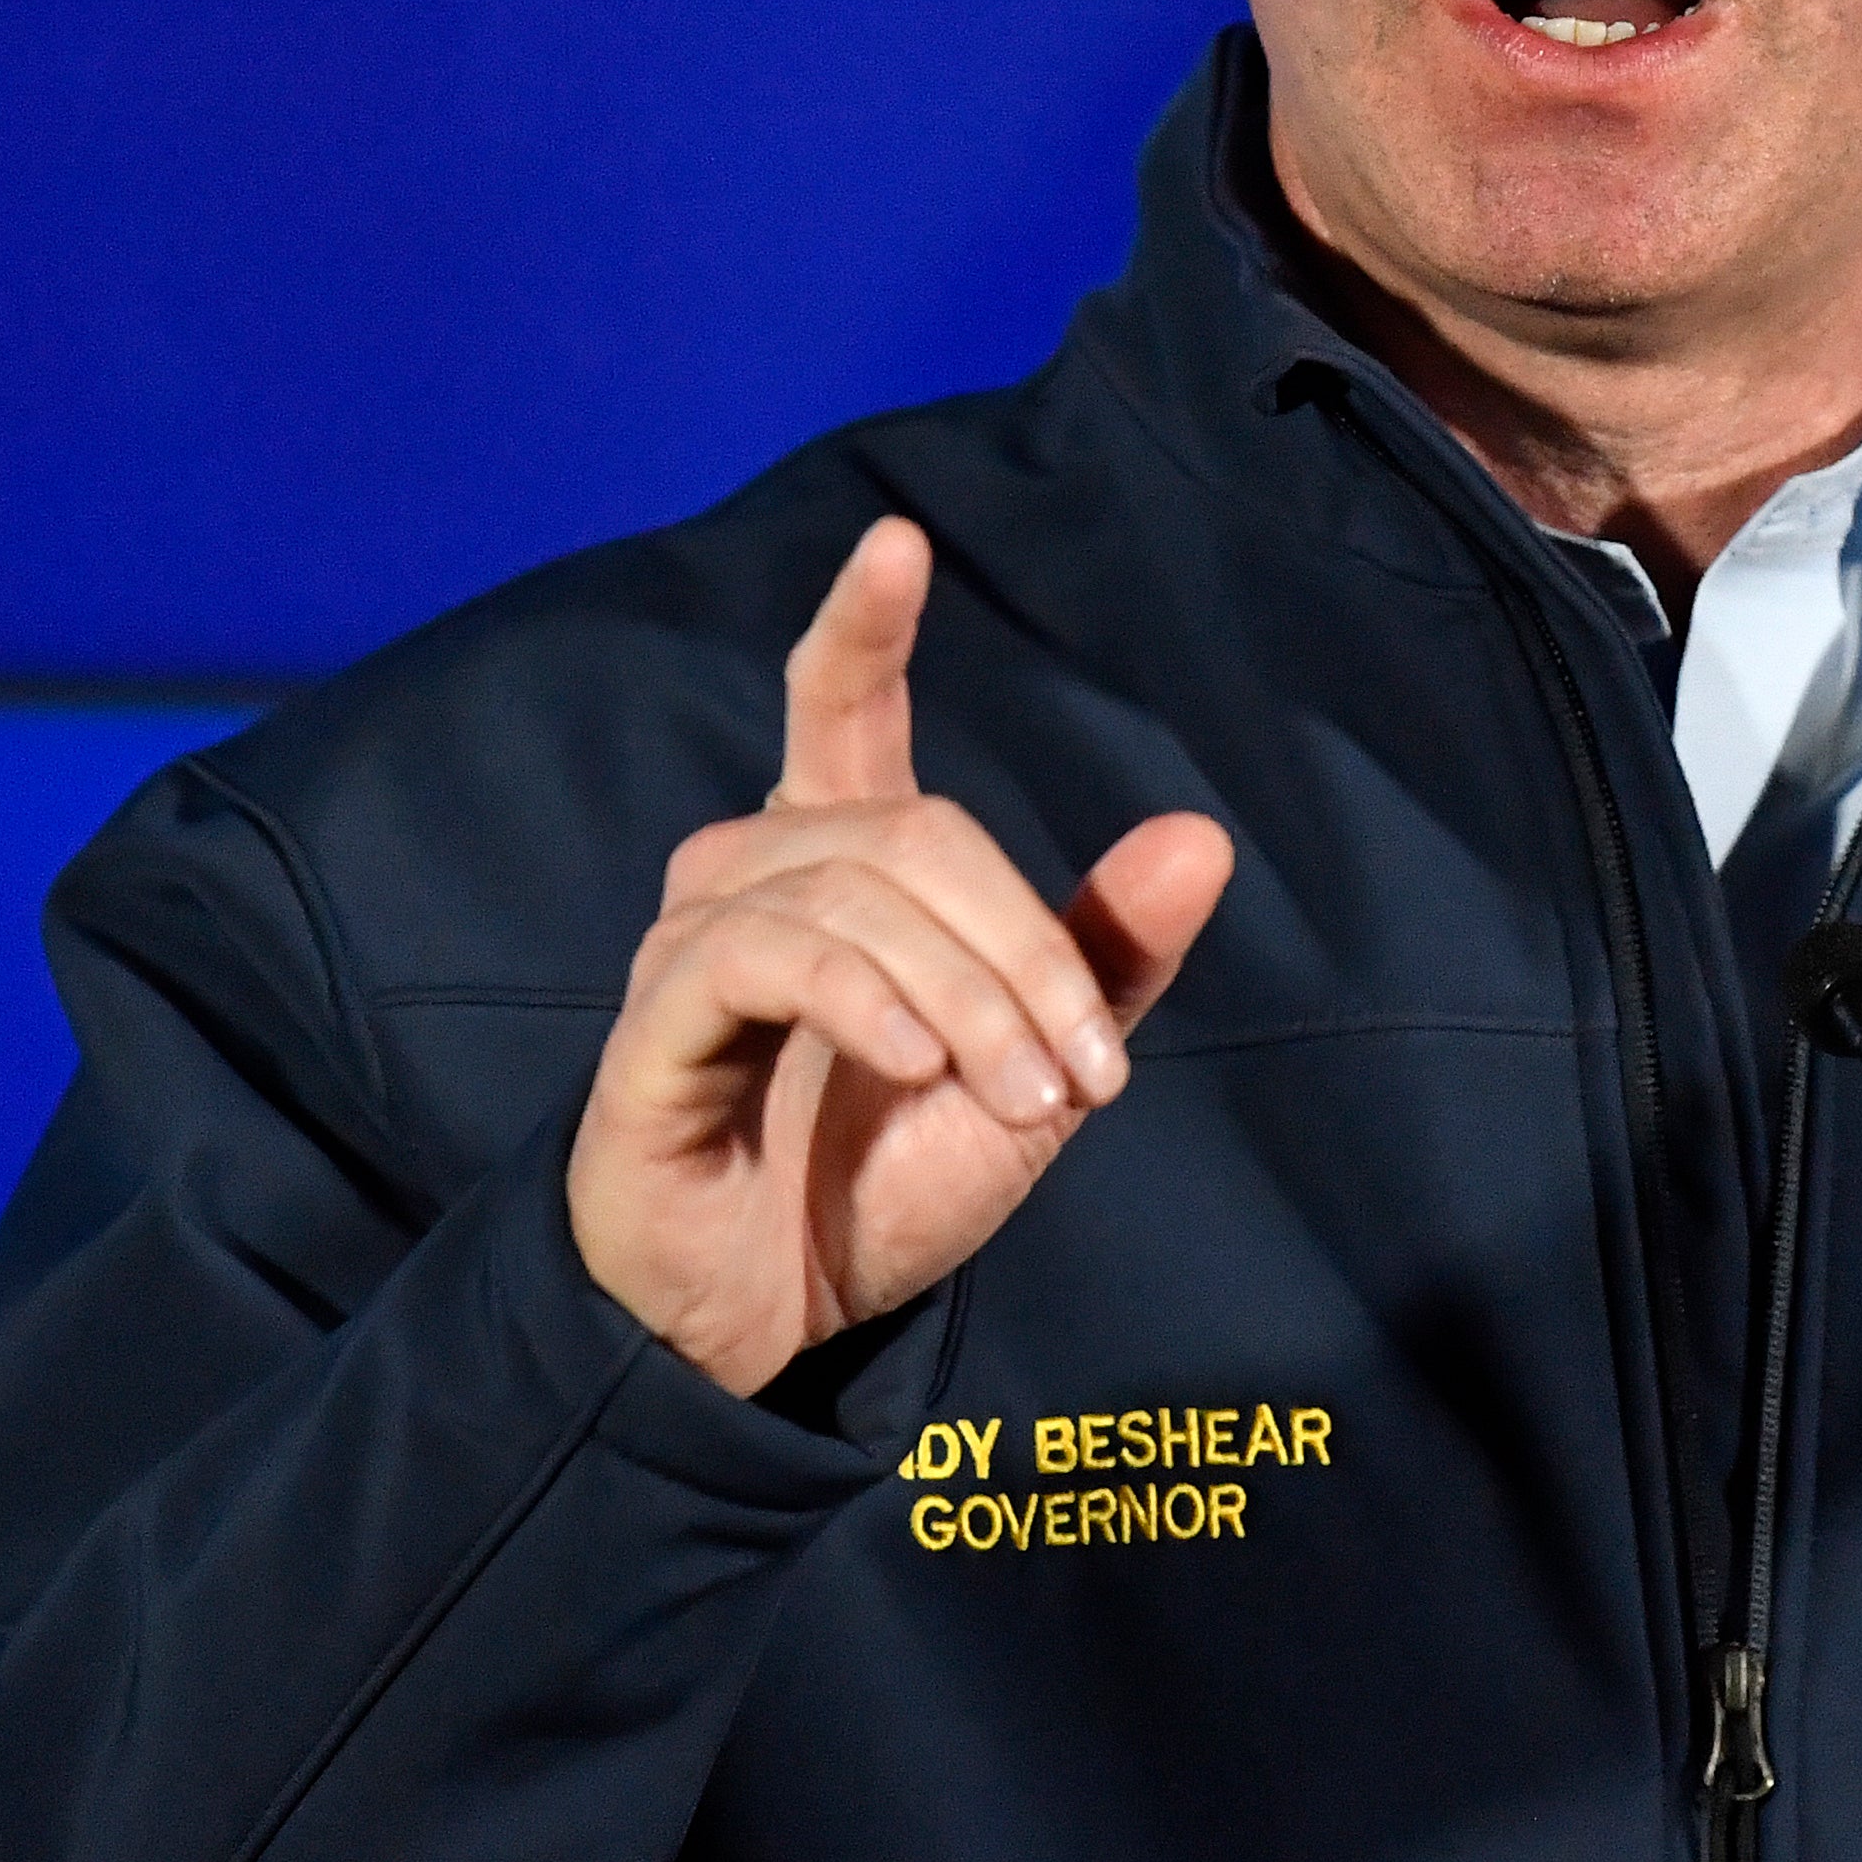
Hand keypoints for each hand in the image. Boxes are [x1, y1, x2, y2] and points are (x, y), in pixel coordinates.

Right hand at [566, 516, 1232, 1396]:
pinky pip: (768, 953)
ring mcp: (696, 941)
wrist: (778, 1321)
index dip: (864, 625)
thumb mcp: (1037, 1074)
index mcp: (842, 866)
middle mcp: (755, 874)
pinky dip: (866, 1000)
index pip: (841, 709)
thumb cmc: (885, 1180)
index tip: (897, 541)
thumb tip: (1203, 834)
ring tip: (1018, 1098)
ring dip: (967, 997)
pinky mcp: (658, 1018)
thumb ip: (1106, 959)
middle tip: (1083, 1072)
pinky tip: (914, 1067)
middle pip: (916, 828)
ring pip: (857, 890)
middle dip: (1023, 948)